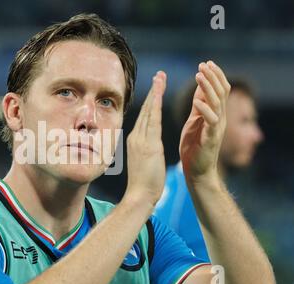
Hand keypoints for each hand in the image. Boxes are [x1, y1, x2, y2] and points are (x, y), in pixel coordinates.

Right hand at [125, 71, 166, 204]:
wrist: (139, 196)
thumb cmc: (144, 184)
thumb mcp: (144, 163)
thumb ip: (146, 151)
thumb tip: (150, 147)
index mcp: (136, 141)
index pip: (144, 117)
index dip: (150, 101)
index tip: (156, 88)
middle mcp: (136, 137)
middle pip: (145, 109)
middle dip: (153, 91)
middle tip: (159, 74)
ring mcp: (140, 140)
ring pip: (148, 111)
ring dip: (155, 92)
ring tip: (160, 77)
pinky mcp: (147, 144)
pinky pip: (152, 120)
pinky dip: (155, 105)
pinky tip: (159, 93)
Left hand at [179, 61, 230, 181]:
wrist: (196, 171)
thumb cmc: (194, 146)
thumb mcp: (195, 120)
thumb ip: (199, 105)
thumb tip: (201, 88)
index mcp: (214, 113)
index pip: (219, 89)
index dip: (214, 76)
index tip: (205, 63)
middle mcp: (219, 118)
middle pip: (221, 92)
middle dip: (212, 76)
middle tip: (204, 64)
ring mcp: (216, 128)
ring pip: (217, 103)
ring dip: (208, 88)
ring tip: (199, 75)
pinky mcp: (211, 138)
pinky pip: (210, 121)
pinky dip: (204, 110)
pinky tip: (196, 102)